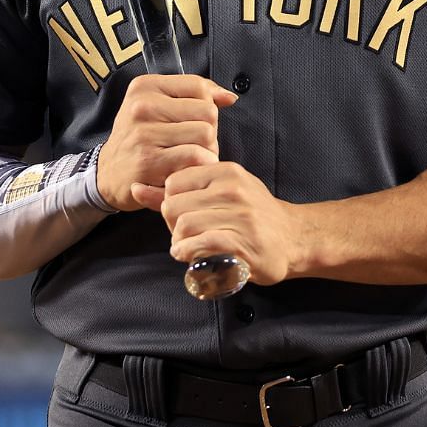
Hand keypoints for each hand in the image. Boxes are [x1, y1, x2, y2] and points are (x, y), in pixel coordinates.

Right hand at [96, 74, 236, 212]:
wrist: (108, 174)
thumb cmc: (140, 139)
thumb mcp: (157, 106)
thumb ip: (195, 96)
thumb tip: (228, 97)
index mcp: (144, 87)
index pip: (199, 87)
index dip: (206, 105)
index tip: (191, 119)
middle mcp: (142, 106)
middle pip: (208, 112)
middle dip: (208, 131)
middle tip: (190, 143)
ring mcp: (144, 133)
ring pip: (206, 135)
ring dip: (206, 151)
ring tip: (189, 157)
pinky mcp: (150, 161)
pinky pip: (196, 156)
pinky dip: (199, 165)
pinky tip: (186, 169)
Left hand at [159, 162, 307, 285]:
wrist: (293, 238)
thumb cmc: (250, 214)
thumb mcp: (217, 193)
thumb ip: (175, 192)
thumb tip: (133, 188)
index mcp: (224, 171)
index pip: (173, 183)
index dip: (168, 203)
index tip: (179, 216)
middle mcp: (233, 189)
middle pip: (174, 206)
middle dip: (171, 225)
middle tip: (182, 235)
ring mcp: (241, 215)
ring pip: (185, 225)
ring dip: (178, 242)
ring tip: (186, 247)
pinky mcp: (245, 241)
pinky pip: (202, 243)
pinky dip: (188, 252)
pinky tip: (189, 256)